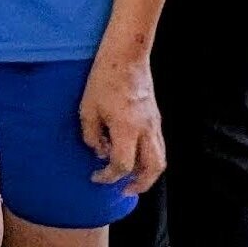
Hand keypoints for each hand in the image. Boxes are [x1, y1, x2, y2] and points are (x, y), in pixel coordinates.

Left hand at [81, 45, 163, 196]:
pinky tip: (135, 158)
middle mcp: (146, 130)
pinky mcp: (156, 118)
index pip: (122, 164)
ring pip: (160, 159)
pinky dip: (149, 159)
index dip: (108, 176)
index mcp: (127, 128)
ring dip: (148, 174)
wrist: (126, 55)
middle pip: (152, 168)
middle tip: (124, 191)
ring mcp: (155, 124)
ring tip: (132, 180)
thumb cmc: (103, 79)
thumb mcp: (87, 108)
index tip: (95, 176)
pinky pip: (158, 146)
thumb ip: (92, 136)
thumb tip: (99, 152)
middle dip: (139, 184)